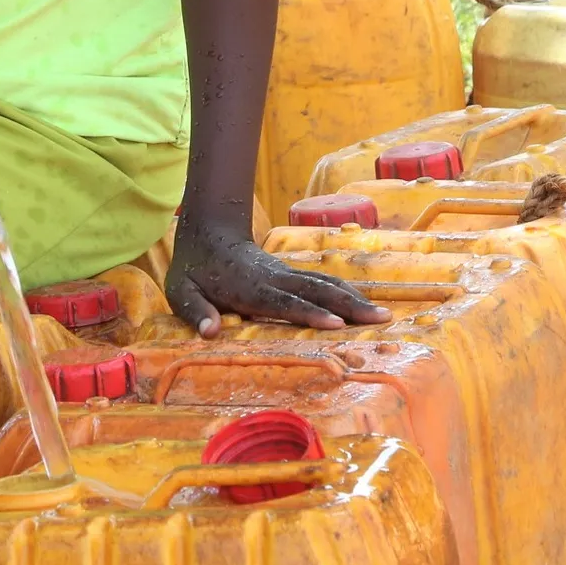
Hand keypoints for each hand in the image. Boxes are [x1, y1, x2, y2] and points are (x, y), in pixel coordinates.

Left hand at [164, 217, 386, 337]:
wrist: (208, 231)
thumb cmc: (193, 268)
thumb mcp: (181, 291)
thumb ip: (197, 312)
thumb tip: (211, 332)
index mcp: (250, 287)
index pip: (283, 302)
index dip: (309, 313)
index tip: (336, 325)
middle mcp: (274, 279)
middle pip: (317, 291)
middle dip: (349, 305)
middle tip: (380, 319)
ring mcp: (285, 273)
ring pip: (325, 284)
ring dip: (355, 298)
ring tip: (384, 314)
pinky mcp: (291, 274)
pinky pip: (322, 282)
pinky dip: (346, 292)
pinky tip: (365, 304)